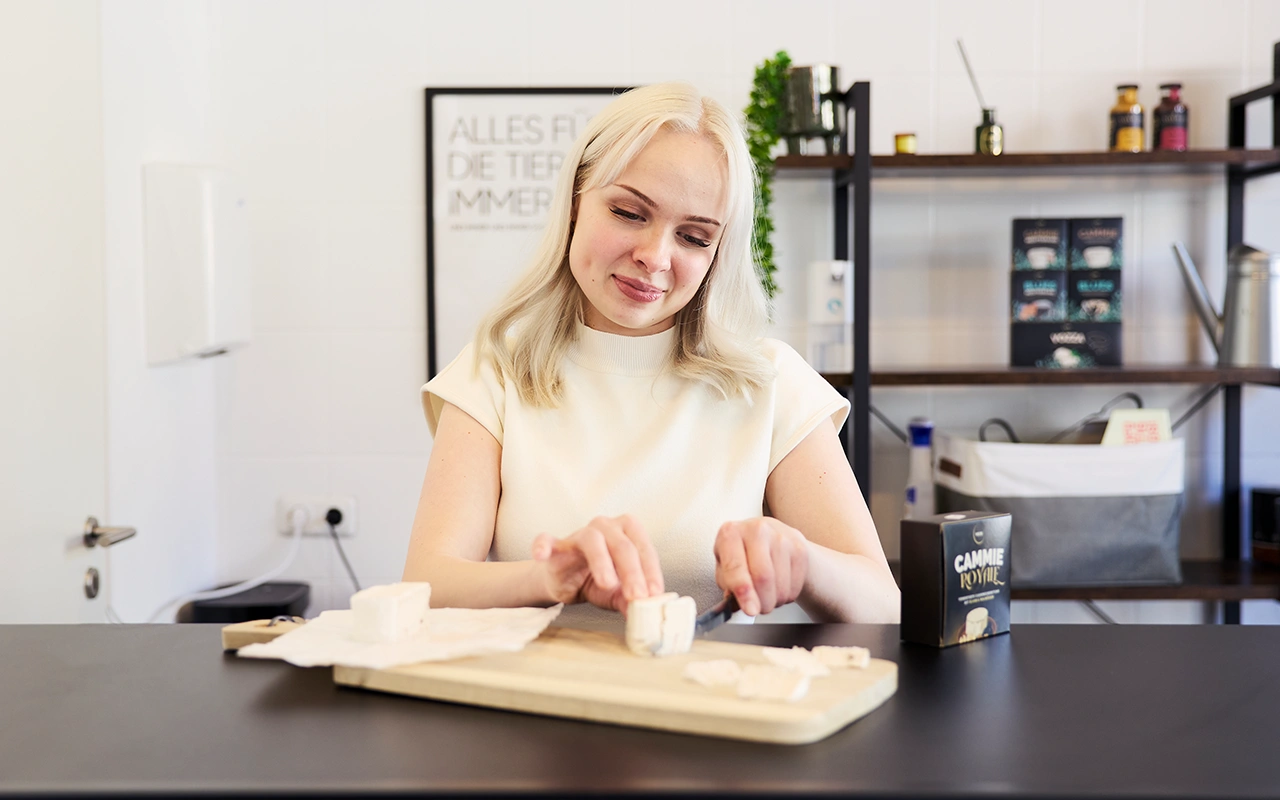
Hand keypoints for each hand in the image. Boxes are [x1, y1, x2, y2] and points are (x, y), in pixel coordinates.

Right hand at [531, 515, 664, 612]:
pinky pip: (546, 540)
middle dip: (632, 572)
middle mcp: (605, 526)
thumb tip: (649, 612)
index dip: (651, 572)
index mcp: (627, 532)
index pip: (644, 549)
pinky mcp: (554, 546)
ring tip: (607, 583)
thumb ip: (631, 600)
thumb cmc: (595, 581)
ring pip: (592, 539)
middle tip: (636, 596)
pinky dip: (542, 545)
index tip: (653, 594)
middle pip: (622, 545)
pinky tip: (541, 554)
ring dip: (601, 561)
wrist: (564, 582)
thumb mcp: (617, 593)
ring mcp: (577, 534)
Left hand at [714, 517, 809, 616]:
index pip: (736, 567)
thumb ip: (728, 586)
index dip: (744, 592)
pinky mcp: (800, 548)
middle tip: (758, 609)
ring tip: (767, 596)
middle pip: (763, 577)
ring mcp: (781, 537)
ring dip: (774, 601)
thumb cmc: (742, 555)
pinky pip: (795, 585)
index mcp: (731, 533)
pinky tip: (779, 588)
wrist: (771, 539)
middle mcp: (756, 530)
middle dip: (762, 602)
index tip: (750, 610)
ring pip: (781, 585)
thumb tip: (737, 604)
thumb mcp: (725, 567)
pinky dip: (787, 596)